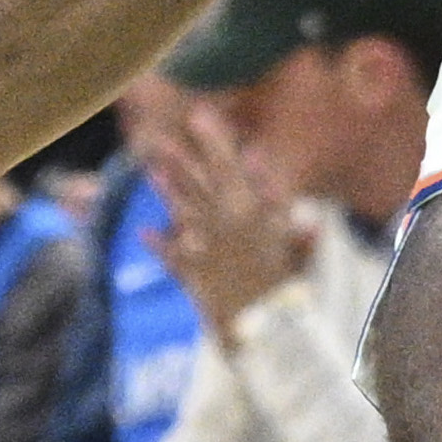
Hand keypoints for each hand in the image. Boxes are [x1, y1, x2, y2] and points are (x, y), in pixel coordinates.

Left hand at [142, 100, 311, 337]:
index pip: (226, 165)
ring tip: (151, 170)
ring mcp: (200, 249)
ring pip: (181, 212)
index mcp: (244, 209)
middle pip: (197, 185)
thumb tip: (257, 158)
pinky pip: (171, 257)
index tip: (198, 112)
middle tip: (159, 137)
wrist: (263, 328)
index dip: (212, 139)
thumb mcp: (294, 234)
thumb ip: (276, 196)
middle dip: (179, 159)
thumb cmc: (289, 281)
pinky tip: (146, 232)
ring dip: (166, 191)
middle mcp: (216, 223)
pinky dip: (159, 245)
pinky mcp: (192, 274)